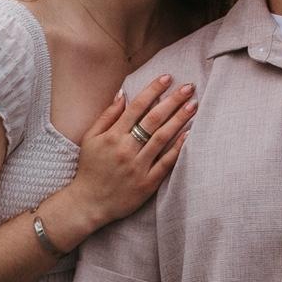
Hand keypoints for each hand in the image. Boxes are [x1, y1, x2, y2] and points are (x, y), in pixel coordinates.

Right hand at [69, 75, 196, 226]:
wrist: (89, 203)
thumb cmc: (89, 168)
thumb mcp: (90, 139)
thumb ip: (107, 116)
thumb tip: (123, 94)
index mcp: (113, 136)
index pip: (137, 107)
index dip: (153, 90)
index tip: (167, 77)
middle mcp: (126, 149)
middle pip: (153, 119)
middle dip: (173, 101)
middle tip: (189, 87)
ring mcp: (138, 166)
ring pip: (162, 138)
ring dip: (179, 120)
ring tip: (193, 105)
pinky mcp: (147, 183)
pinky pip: (166, 163)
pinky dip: (178, 148)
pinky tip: (189, 134)